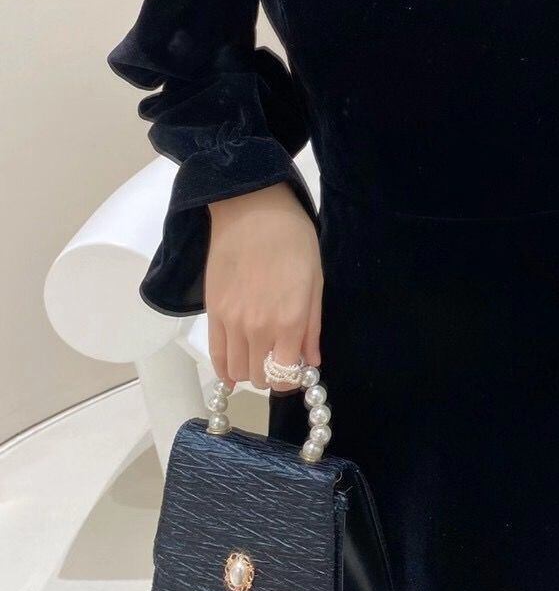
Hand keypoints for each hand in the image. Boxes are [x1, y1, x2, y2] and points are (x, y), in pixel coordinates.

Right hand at [205, 182, 322, 393]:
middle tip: (281, 360)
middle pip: (260, 378)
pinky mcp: (211, 312)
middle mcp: (257, 329)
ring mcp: (230, 322)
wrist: (251, 210)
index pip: (285, 375)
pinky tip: (235, 364)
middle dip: (273, 376)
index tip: (298, 370)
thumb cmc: (294, 241)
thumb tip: (311, 362)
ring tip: (260, 356)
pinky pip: (215, 355)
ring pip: (235, 372)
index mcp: (288, 321)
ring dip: (249, 372)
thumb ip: (312, 328)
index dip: (293, 380)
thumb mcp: (315, 283)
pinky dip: (226, 367)